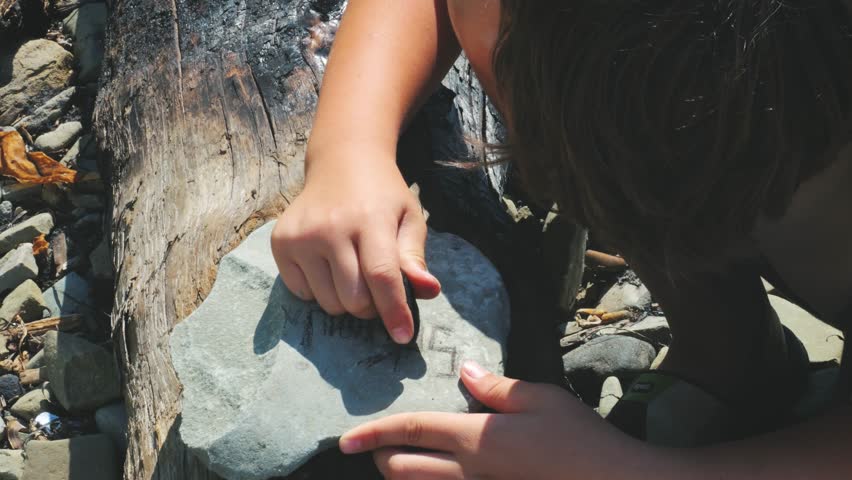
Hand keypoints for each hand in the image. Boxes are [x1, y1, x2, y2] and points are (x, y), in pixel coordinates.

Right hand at [271, 147, 440, 343]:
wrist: (342, 162)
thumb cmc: (382, 196)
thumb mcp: (409, 219)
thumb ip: (415, 257)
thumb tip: (429, 291)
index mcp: (370, 219)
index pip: (381, 276)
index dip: (393, 311)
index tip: (402, 337)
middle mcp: (330, 227)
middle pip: (353, 298)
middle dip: (371, 306)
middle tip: (376, 286)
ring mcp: (301, 236)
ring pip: (328, 303)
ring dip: (346, 301)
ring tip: (352, 271)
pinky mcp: (280, 243)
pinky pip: (302, 294)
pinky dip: (319, 291)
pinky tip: (327, 264)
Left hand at [339, 362, 653, 478]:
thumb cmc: (578, 438)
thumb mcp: (539, 399)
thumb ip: (495, 386)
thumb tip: (463, 370)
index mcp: (476, 438)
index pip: (413, 430)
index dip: (376, 432)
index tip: (345, 437)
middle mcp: (469, 471)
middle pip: (404, 469)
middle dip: (381, 457)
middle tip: (375, 445)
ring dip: (402, 473)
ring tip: (400, 459)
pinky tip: (437, 472)